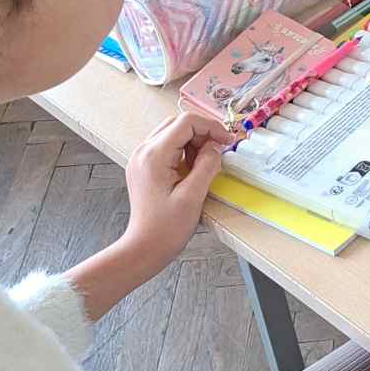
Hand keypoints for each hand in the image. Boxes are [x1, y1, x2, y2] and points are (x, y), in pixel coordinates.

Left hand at [68, 109, 227, 323]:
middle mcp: (143, 151)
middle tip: (218, 152)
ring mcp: (141, 158)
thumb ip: (206, 165)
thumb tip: (215, 147)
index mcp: (154, 155)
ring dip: (193, 141)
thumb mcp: (193, 196)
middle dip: (202, 133)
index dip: (211, 127)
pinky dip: (183, 150)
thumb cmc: (167, 228)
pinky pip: (166, 146)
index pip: (186, 122)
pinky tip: (192, 169)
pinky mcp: (143, 166)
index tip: (228, 142)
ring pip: (172, 132)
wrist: (144, 248)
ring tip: (204, 164)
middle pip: (178, 123)